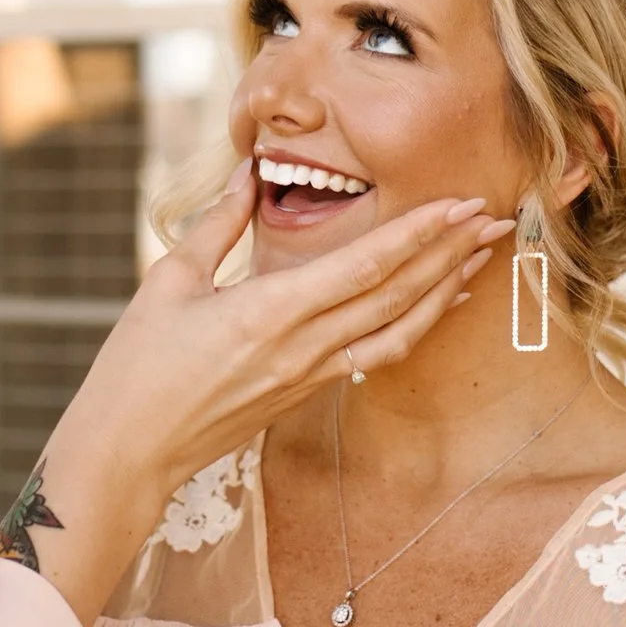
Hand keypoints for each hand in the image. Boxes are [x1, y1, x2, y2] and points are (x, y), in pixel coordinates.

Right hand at [20, 170, 511, 614]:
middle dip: (450, 253)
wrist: (129, 453)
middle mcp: (303, 346)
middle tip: (495, 216)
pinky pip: (376, 352)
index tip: (458, 204)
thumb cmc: (137, 367)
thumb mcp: (170, 281)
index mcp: (270, 312)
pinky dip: (415, 323)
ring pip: (397, 328)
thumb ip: (218, 226)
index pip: (364, 266)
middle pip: (396, 294)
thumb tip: (248, 173)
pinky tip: (437, 304)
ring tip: (482, 257)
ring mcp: (309, 374)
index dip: (418, 233)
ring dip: (445, 289)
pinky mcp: (306, 392)